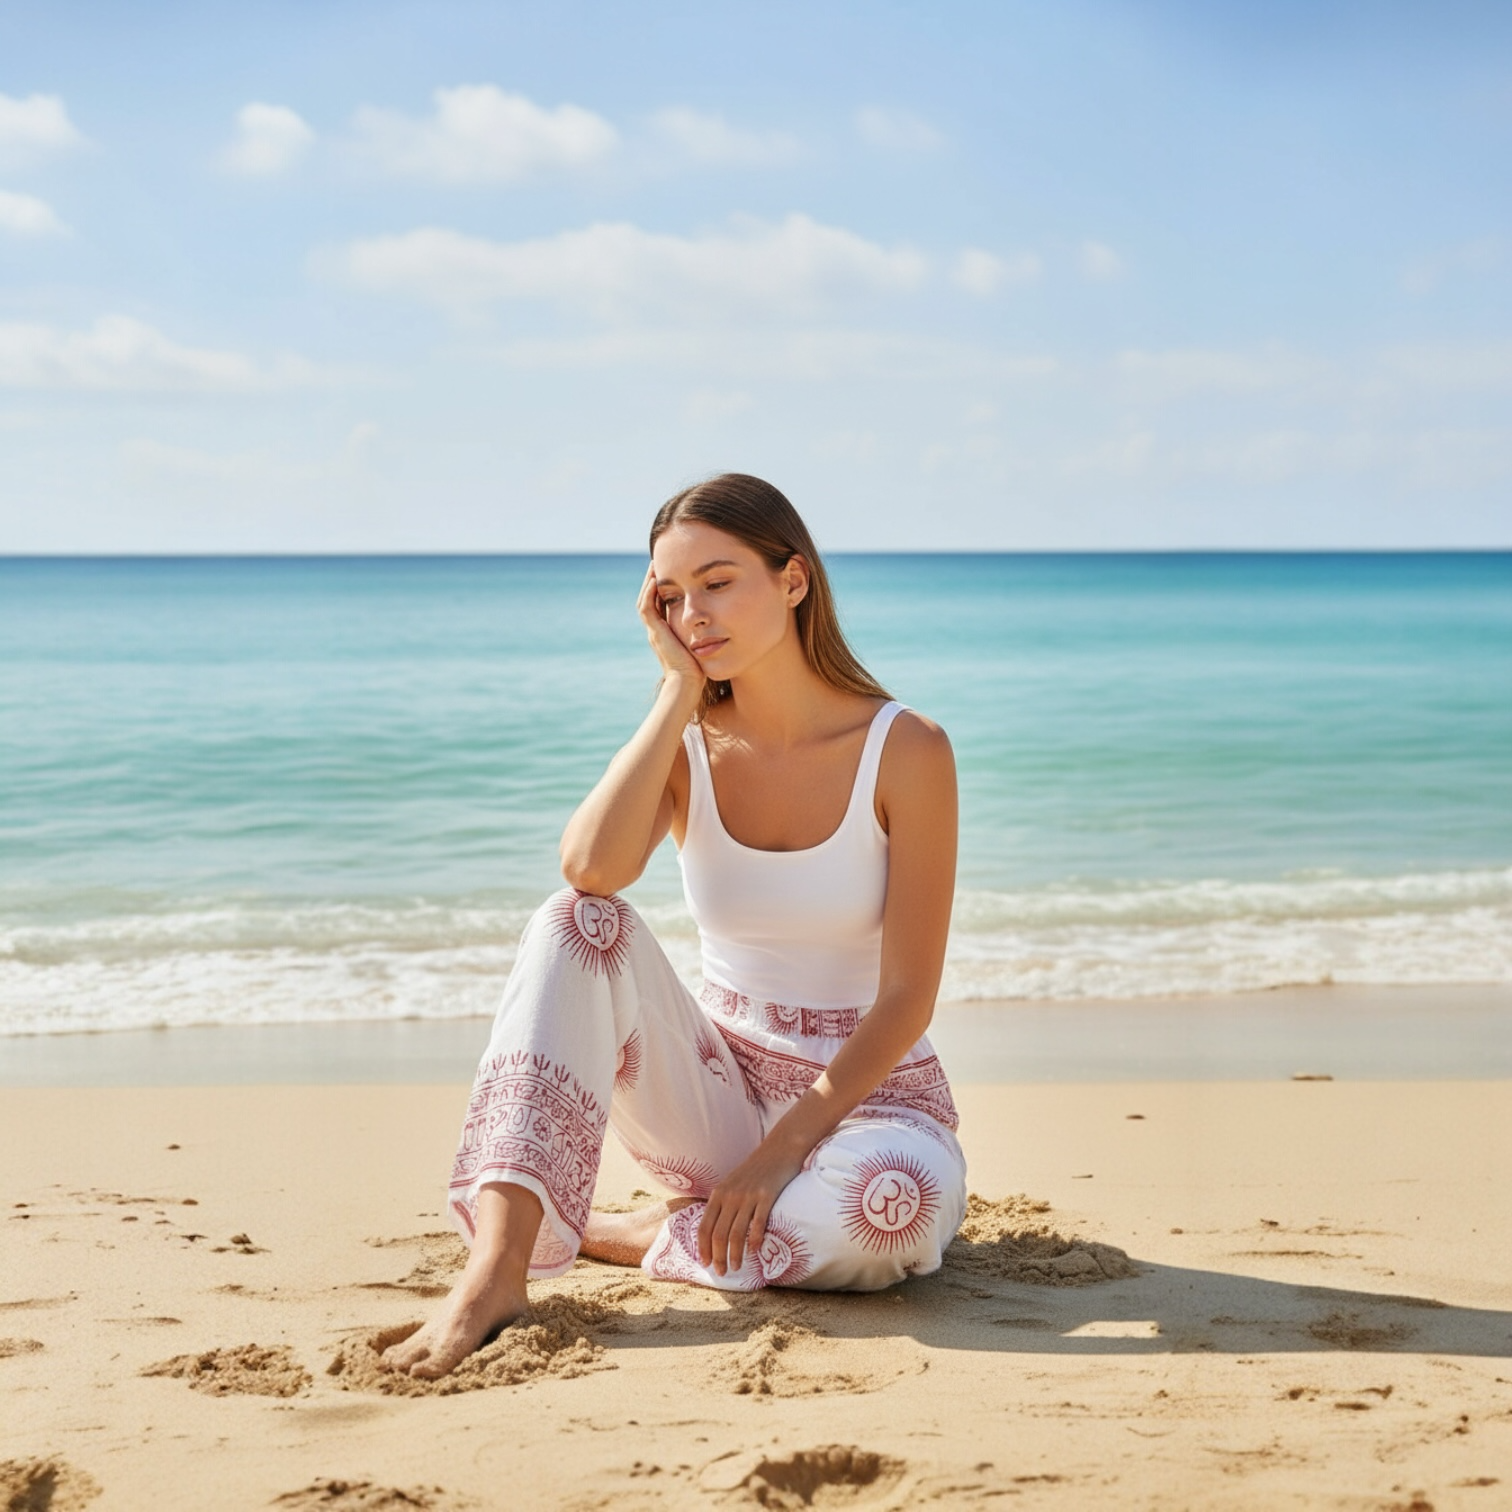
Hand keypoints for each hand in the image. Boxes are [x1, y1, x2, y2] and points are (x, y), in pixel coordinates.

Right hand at [637, 562, 705, 698]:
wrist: (687, 684)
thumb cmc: (698, 671)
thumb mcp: (701, 646)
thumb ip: (704, 634)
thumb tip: (719, 624)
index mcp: (666, 634)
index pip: (660, 605)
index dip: (664, 589)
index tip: (671, 573)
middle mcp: (657, 631)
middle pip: (650, 600)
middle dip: (654, 581)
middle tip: (659, 563)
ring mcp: (654, 632)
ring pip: (645, 601)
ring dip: (649, 582)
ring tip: (655, 565)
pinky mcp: (655, 633)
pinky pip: (647, 608)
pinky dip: (649, 593)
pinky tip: (656, 580)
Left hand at [698, 1140, 804, 1276]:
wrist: (779, 1148)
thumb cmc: (755, 1169)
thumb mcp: (732, 1183)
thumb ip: (723, 1203)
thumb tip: (715, 1231)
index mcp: (719, 1193)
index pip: (705, 1226)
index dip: (703, 1248)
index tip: (705, 1264)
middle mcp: (731, 1195)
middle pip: (719, 1234)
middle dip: (718, 1257)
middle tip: (722, 1273)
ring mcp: (749, 1195)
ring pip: (736, 1233)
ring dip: (734, 1255)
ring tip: (735, 1267)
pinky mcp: (767, 1195)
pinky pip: (758, 1223)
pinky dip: (754, 1240)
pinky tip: (754, 1251)